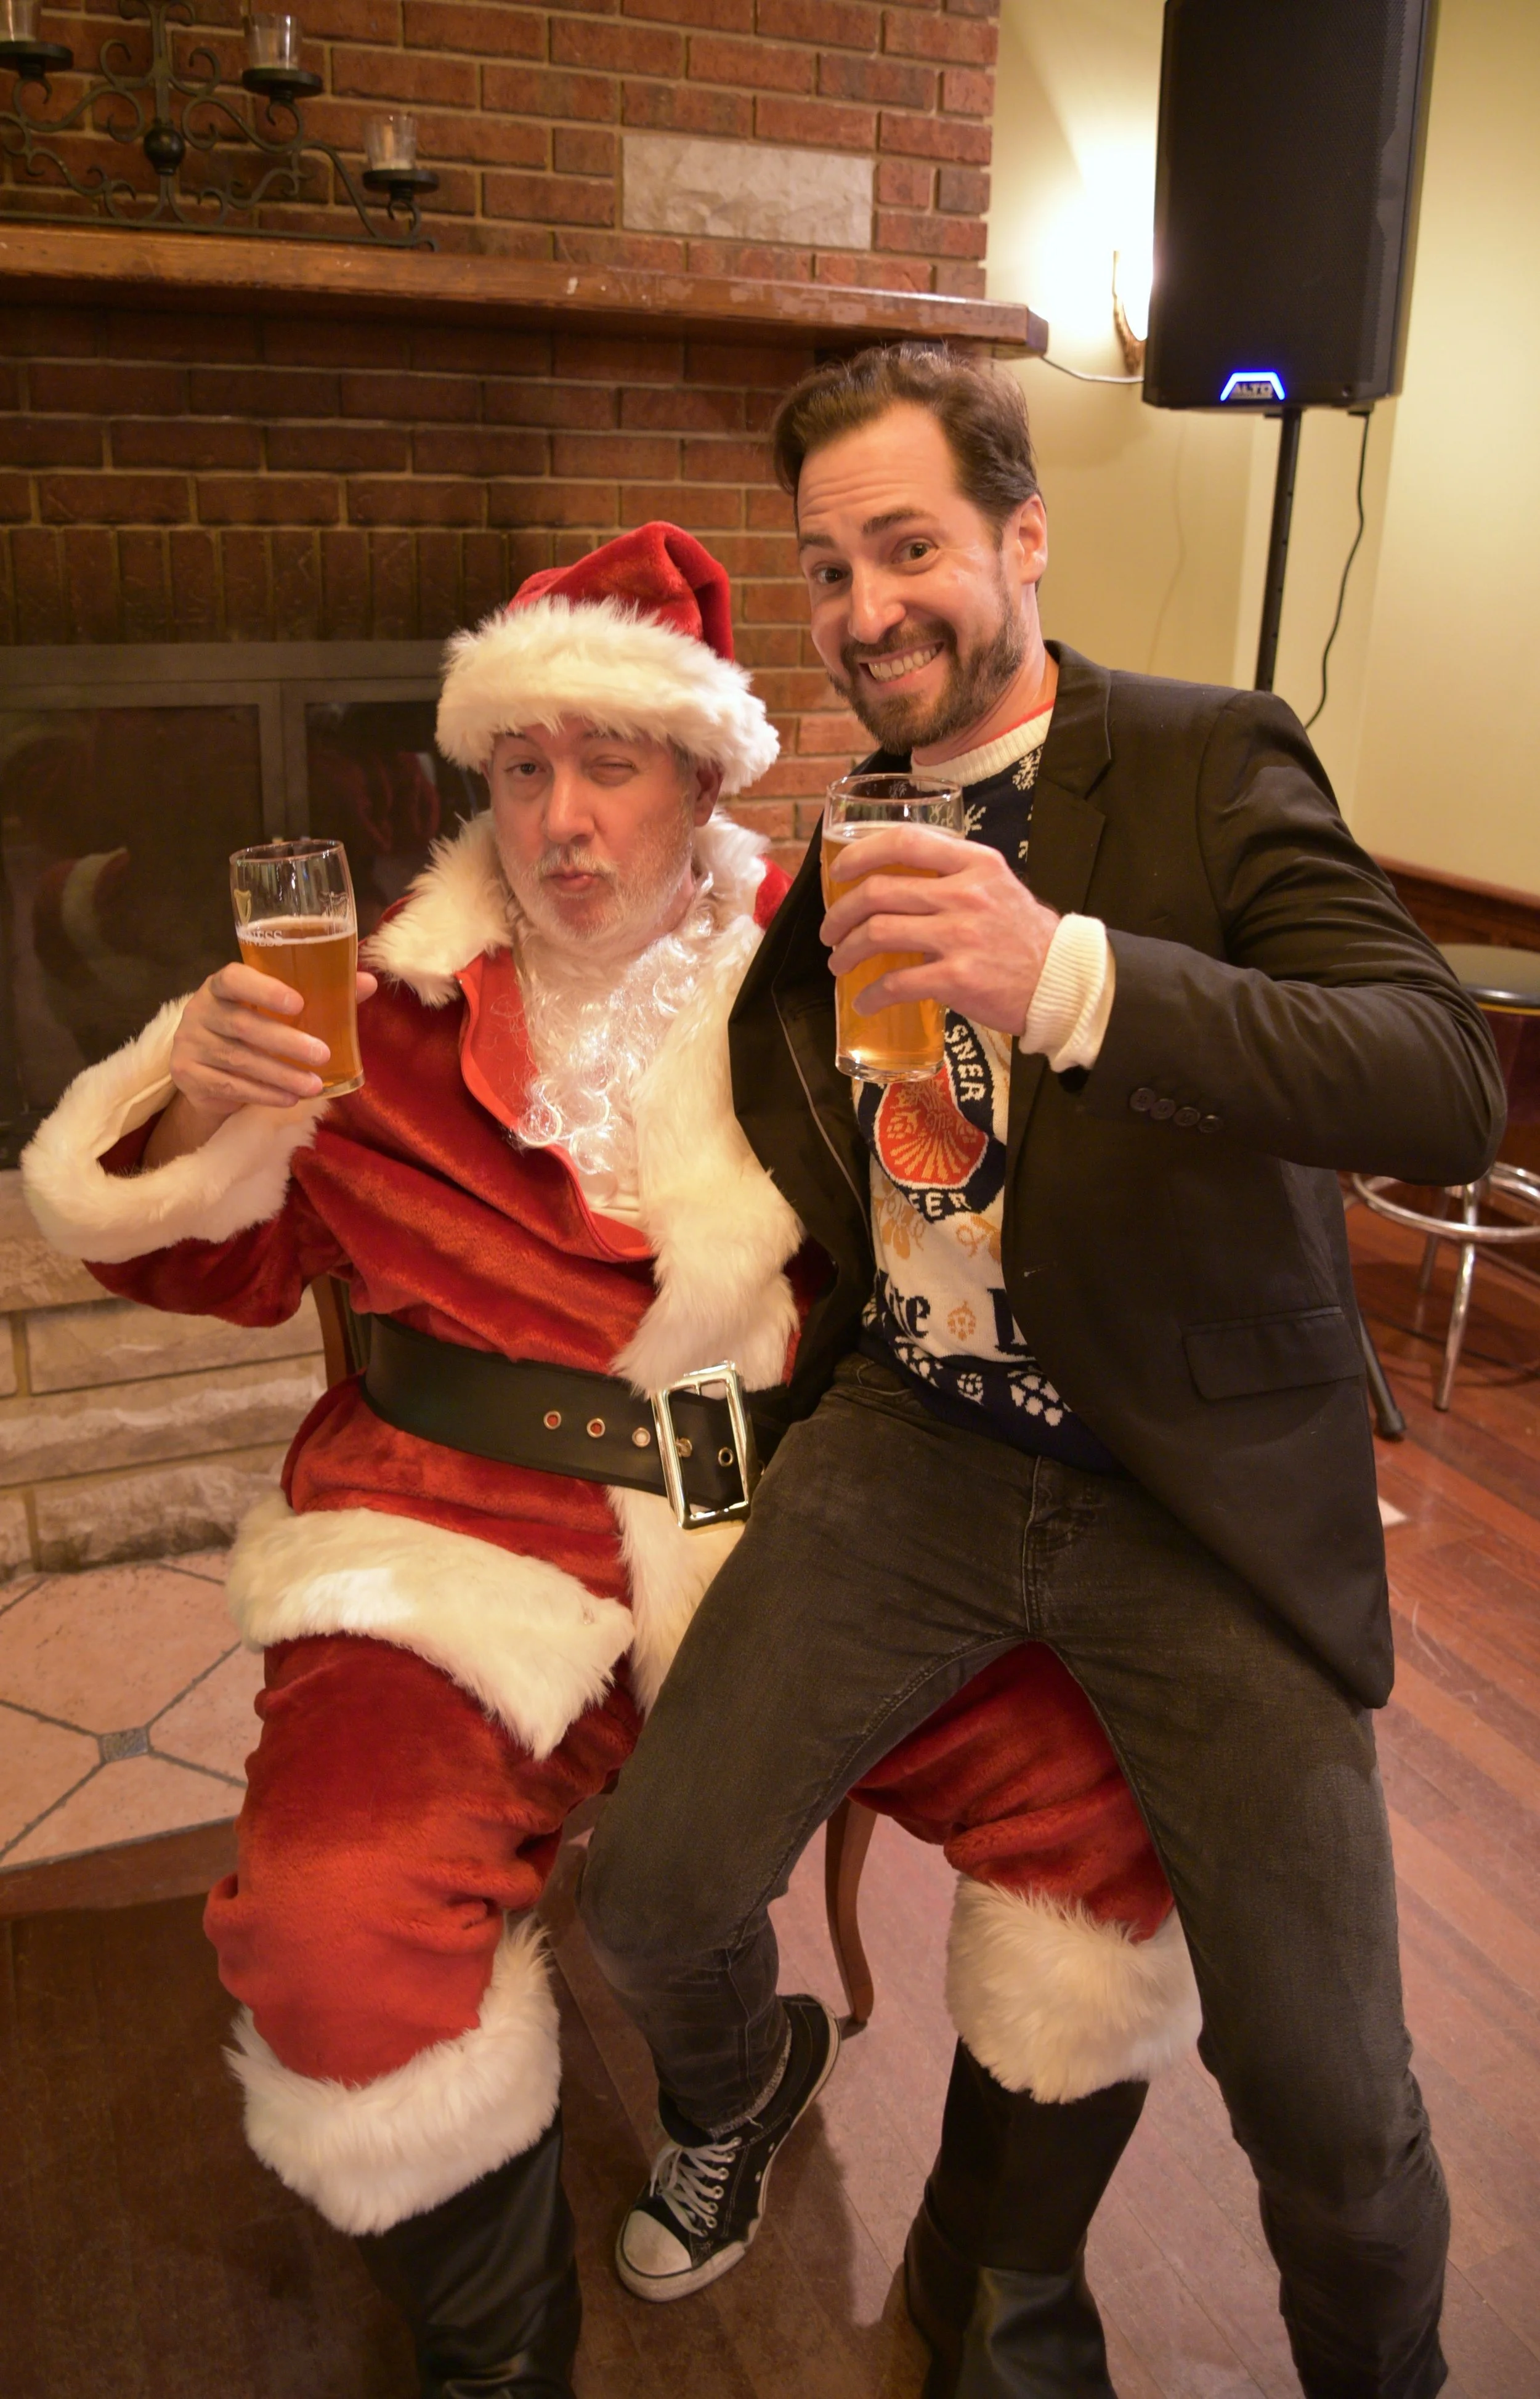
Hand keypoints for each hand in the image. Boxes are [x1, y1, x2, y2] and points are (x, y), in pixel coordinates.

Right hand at [143, 963, 377, 1167]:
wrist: (207, 1071)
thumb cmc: (253, 1029)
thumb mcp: (279, 1011)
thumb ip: (321, 995)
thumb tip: (368, 982)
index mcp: (221, 986)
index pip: (234, 978)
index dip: (264, 989)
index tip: (299, 1002)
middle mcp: (200, 1011)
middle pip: (242, 1025)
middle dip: (285, 1042)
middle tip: (322, 1055)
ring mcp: (190, 1043)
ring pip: (239, 1061)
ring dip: (281, 1075)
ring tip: (314, 1086)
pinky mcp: (187, 1075)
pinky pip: (230, 1086)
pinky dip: (264, 1094)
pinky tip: (290, 1098)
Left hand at [821, 824, 1059, 1036]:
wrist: (1060, 980)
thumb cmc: (1023, 935)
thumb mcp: (996, 885)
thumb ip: (954, 873)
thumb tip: (899, 875)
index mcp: (974, 863)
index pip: (905, 841)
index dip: (860, 853)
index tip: (839, 871)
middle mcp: (965, 894)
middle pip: (879, 892)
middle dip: (840, 913)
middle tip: (830, 931)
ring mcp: (960, 936)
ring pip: (878, 934)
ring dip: (846, 952)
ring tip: (839, 963)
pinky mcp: (957, 978)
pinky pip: (896, 983)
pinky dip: (871, 995)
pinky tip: (865, 1002)